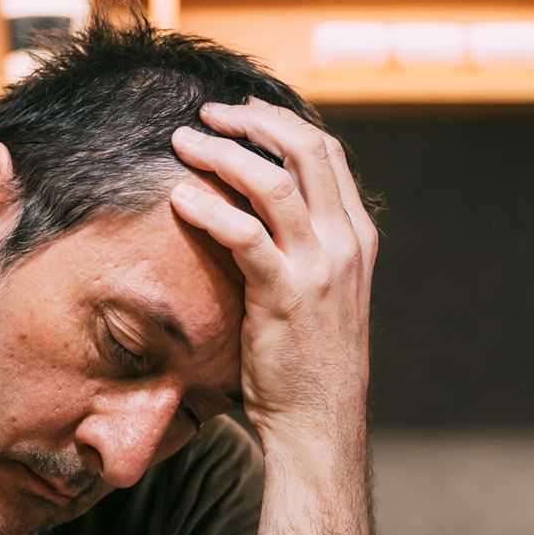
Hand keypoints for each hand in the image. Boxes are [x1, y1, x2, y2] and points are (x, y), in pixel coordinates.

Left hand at [167, 98, 378, 440]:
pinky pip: (245, 236)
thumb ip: (304, 248)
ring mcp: (318, 269)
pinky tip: (178, 199)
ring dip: (222, 155)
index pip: (325, 152)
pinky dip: (209, 210)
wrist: (320, 421)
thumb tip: (262, 211)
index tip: (240, 113)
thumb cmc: (308, 362)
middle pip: (304, 151)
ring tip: (183, 144)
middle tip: (206, 115)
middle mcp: (343, 244)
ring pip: (273, 183)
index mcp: (355, 236)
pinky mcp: (285, 297)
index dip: (281, 122)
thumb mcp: (320, 294)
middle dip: (251, 122)